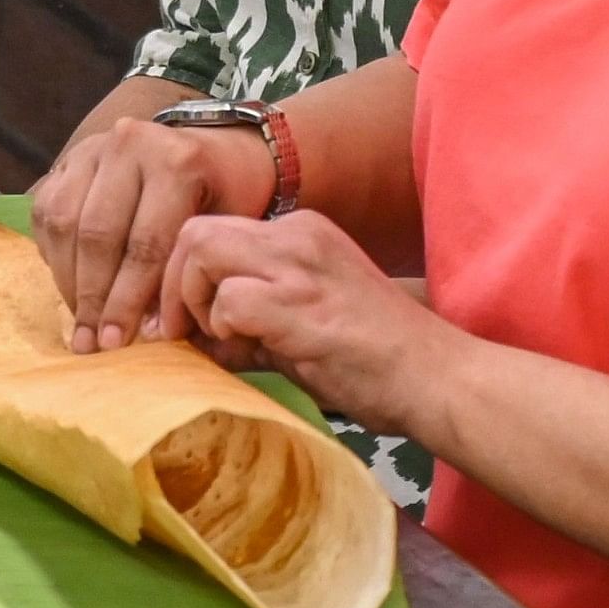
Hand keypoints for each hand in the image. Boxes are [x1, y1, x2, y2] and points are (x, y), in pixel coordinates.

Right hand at [29, 107, 273, 353]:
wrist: (214, 150)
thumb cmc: (226, 198)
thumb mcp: (220, 233)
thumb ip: (184, 276)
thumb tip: (144, 332)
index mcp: (176, 163)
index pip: (144, 244)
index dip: (127, 300)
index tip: (116, 343)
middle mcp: (129, 145)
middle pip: (97, 234)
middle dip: (92, 297)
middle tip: (90, 343)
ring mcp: (93, 148)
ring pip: (63, 222)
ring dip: (67, 279)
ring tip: (78, 320)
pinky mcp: (68, 158)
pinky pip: (46, 210)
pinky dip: (53, 254)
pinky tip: (69, 286)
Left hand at [164, 212, 464, 440]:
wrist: (436, 377)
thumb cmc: (377, 359)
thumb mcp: (304, 320)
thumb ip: (250, 320)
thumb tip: (195, 337)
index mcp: (299, 232)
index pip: (212, 230)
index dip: (185, 276)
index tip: (186, 321)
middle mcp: (296, 235)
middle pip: (195, 231)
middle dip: (172, 284)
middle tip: (181, 332)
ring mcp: (299, 266)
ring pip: (200, 252)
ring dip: (191, 303)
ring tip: (218, 342)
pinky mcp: (300, 305)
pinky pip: (228, 301)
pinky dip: (222, 330)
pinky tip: (249, 353)